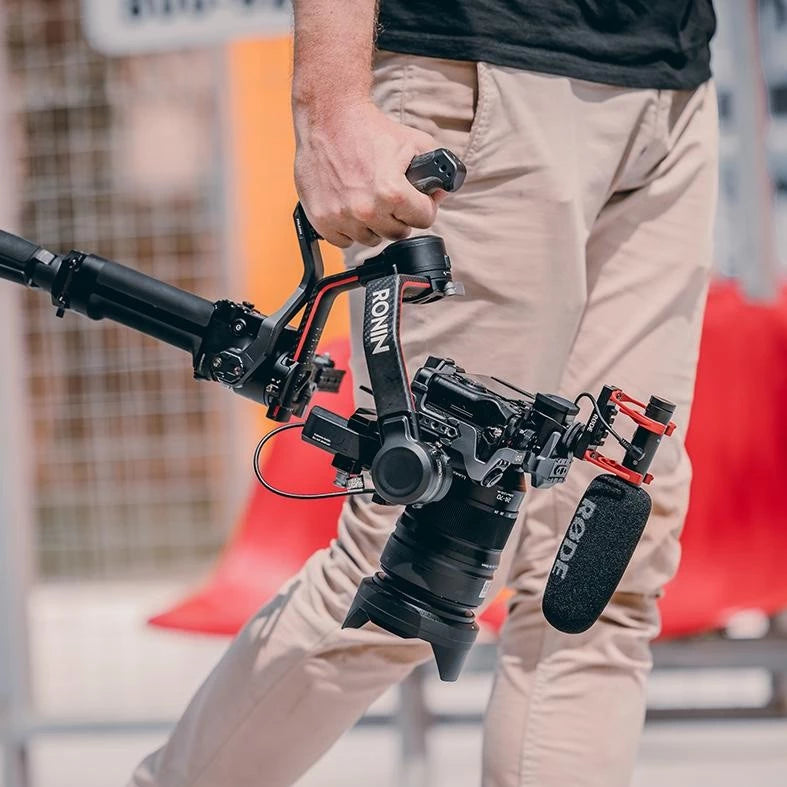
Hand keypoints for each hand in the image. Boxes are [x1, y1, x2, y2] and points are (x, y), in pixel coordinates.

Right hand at [294, 101, 441, 247]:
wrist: (329, 118)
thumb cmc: (371, 129)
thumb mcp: (414, 142)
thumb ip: (436, 169)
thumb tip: (440, 193)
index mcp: (392, 193)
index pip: (424, 220)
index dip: (425, 207)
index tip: (417, 200)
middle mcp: (366, 209)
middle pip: (398, 233)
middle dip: (400, 217)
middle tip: (392, 199)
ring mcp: (342, 217)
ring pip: (371, 239)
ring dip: (374, 225)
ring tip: (370, 200)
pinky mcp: (321, 219)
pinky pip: (344, 241)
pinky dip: (348, 229)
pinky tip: (350, 209)